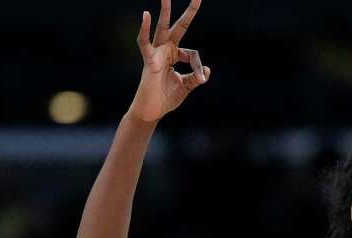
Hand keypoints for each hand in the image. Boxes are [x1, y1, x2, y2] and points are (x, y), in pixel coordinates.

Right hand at [128, 0, 209, 122]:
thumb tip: (207, 71)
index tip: (201, 78)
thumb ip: (196, 77)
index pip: (192, 54)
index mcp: (174, 55)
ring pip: (162, 28)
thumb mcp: (186, 87)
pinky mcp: (149, 61)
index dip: (199, 67)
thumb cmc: (166, 98)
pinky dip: (144, 29)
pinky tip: (146, 15)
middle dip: (189, 13)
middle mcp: (165, 50)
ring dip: (165, 11)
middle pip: (178, 27)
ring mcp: (157, 54)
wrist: (152, 112)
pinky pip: (145, 42)